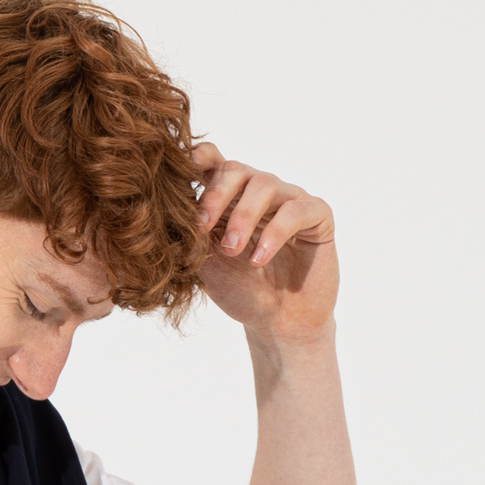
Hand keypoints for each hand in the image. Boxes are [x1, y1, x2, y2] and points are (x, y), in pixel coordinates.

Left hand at [191, 144, 338, 342]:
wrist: (278, 324)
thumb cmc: (242, 292)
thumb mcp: (207, 265)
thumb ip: (191, 236)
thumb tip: (168, 213)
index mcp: (229, 198)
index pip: (213, 162)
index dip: (197, 160)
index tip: (181, 171)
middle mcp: (259, 192)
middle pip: (235, 169)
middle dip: (215, 196)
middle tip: (202, 227)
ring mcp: (289, 199)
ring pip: (265, 184)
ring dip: (242, 216)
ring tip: (231, 250)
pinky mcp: (317, 214)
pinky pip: (295, 210)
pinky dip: (274, 233)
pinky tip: (258, 259)